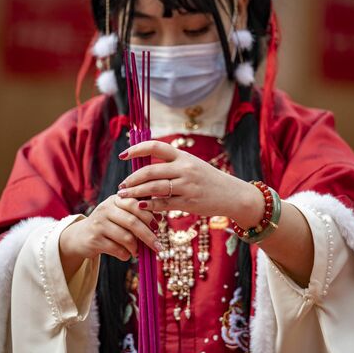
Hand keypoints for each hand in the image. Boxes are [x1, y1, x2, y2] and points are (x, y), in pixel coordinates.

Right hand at [59, 195, 161, 263]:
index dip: (149, 216)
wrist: (80, 237)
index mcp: (114, 200)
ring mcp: (98, 224)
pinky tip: (126, 254)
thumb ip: (138, 214)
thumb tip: (160, 218)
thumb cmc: (107, 225)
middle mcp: (105, 209)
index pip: (135, 204)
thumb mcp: (120, 215)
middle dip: (148, 236)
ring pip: (127, 238)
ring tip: (138, 252)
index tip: (158, 227)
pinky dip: (126, 255)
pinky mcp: (94, 240)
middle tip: (158, 246)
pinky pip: (118, 250)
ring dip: (136, 248)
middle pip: (133, 222)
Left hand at [117, 140, 264, 226]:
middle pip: (150, 171)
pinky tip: (141, 206)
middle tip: (121, 186)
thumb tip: (143, 164)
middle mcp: (184, 168)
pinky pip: (163, 203)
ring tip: (124, 196)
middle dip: (132, 179)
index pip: (155, 147)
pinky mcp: (188, 202)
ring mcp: (187, 186)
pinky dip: (150, 205)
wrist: (232, 194)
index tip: (122, 156)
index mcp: (183, 156)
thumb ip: (170, 163)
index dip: (136, 149)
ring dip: (136, 193)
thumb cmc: (207, 179)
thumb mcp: (191, 164)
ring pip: (154, 188)